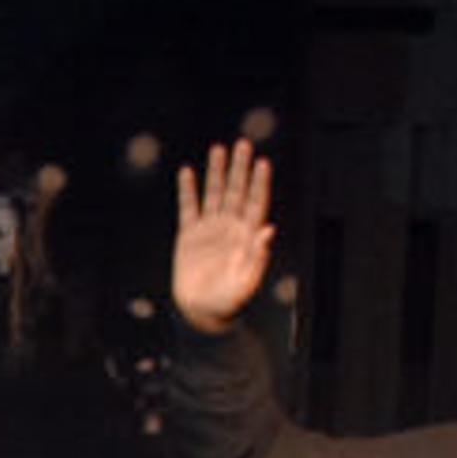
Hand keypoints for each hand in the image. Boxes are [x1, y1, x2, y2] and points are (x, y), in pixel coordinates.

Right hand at [171, 138, 274, 332]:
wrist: (201, 313)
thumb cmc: (229, 302)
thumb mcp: (246, 283)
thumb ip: (258, 257)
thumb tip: (268, 230)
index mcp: (248, 236)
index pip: (256, 203)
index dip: (259, 183)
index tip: (262, 163)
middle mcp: (230, 228)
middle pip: (237, 191)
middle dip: (240, 168)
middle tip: (243, 144)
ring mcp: (210, 229)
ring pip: (214, 194)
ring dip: (217, 172)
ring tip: (218, 149)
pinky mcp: (189, 235)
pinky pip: (188, 208)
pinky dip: (187, 191)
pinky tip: (187, 172)